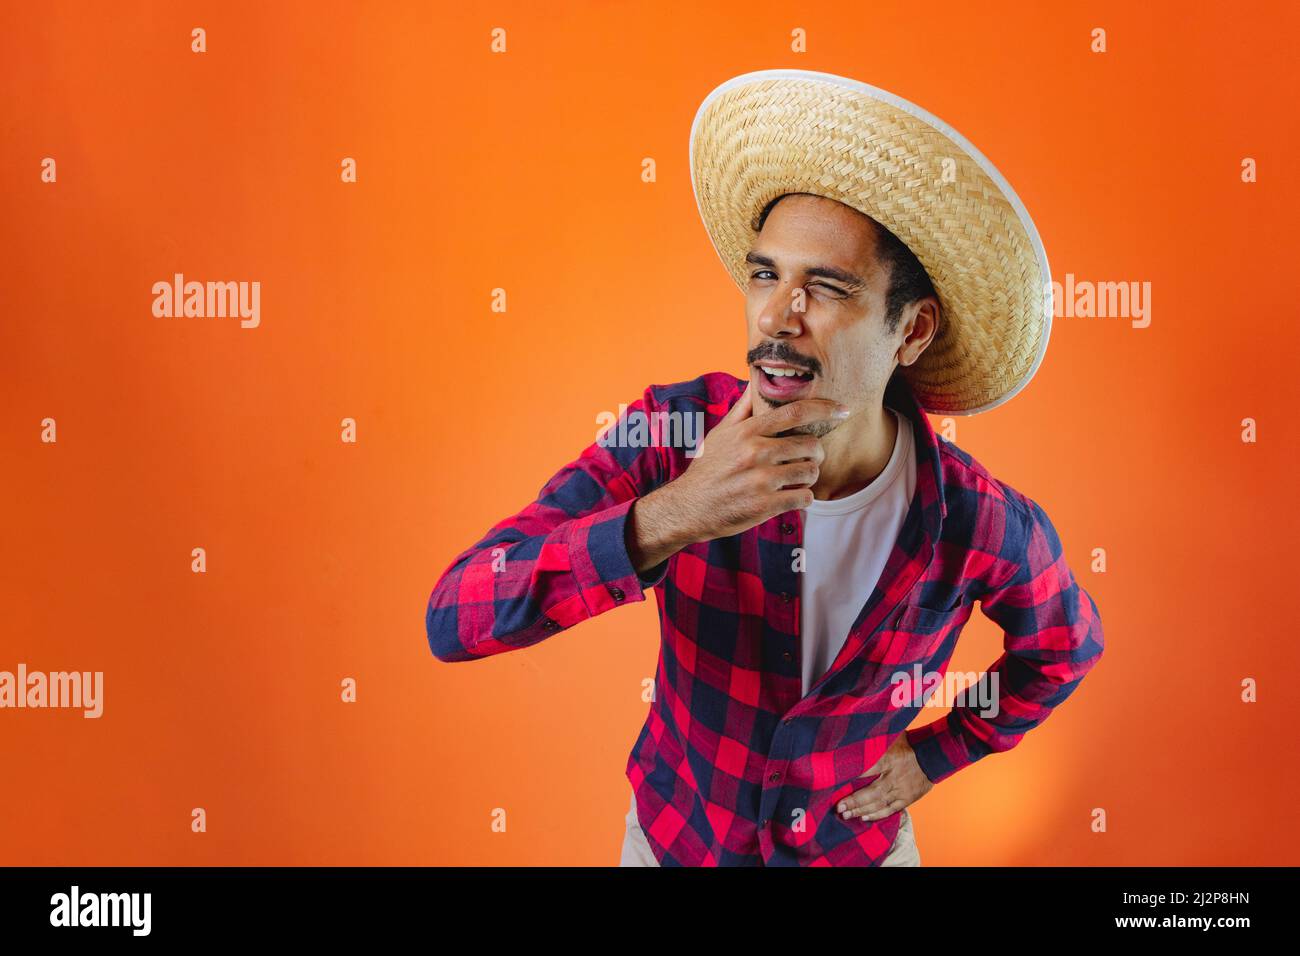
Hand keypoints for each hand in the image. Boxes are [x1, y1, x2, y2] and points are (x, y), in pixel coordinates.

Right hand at [627, 384, 848, 572]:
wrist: (688, 507)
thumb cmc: (708, 468)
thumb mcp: (720, 433)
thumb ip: (742, 408)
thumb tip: (755, 381)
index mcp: (747, 432)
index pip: (795, 412)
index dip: (824, 408)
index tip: (842, 409)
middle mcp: (756, 453)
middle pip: (810, 444)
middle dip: (815, 452)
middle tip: (806, 458)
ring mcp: (761, 480)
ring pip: (811, 471)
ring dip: (809, 476)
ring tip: (795, 478)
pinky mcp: (765, 505)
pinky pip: (805, 497)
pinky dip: (803, 497)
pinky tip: (791, 496)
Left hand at [835, 734, 932, 821]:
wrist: (936, 756)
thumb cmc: (911, 744)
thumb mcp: (893, 736)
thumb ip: (877, 738)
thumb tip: (857, 731)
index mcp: (889, 759)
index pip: (867, 768)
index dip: (851, 776)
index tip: (835, 781)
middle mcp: (894, 777)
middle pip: (871, 792)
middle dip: (854, 801)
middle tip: (839, 808)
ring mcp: (901, 790)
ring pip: (879, 803)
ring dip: (861, 810)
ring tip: (845, 815)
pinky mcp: (907, 798)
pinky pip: (891, 809)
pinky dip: (877, 814)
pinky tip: (864, 817)